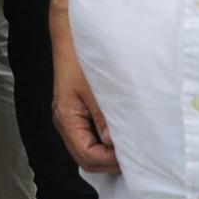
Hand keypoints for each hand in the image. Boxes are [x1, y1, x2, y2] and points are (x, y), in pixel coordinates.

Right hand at [53, 21, 118, 172]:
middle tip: (134, 155)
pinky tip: (119, 136)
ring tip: (129, 146)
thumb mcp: (97, 88)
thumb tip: (114, 144)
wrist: (71, 35)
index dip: (110, 161)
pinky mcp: (76, 112)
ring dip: (107, 154)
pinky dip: (104, 144)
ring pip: (86, 150)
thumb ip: (105, 118)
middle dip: (109, 162)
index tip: (132, 154)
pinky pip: (88, 138)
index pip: (87, 155)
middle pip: (84, 159)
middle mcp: (65, 122)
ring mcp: (70, 118)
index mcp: (67, 117)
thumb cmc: (82, 58)